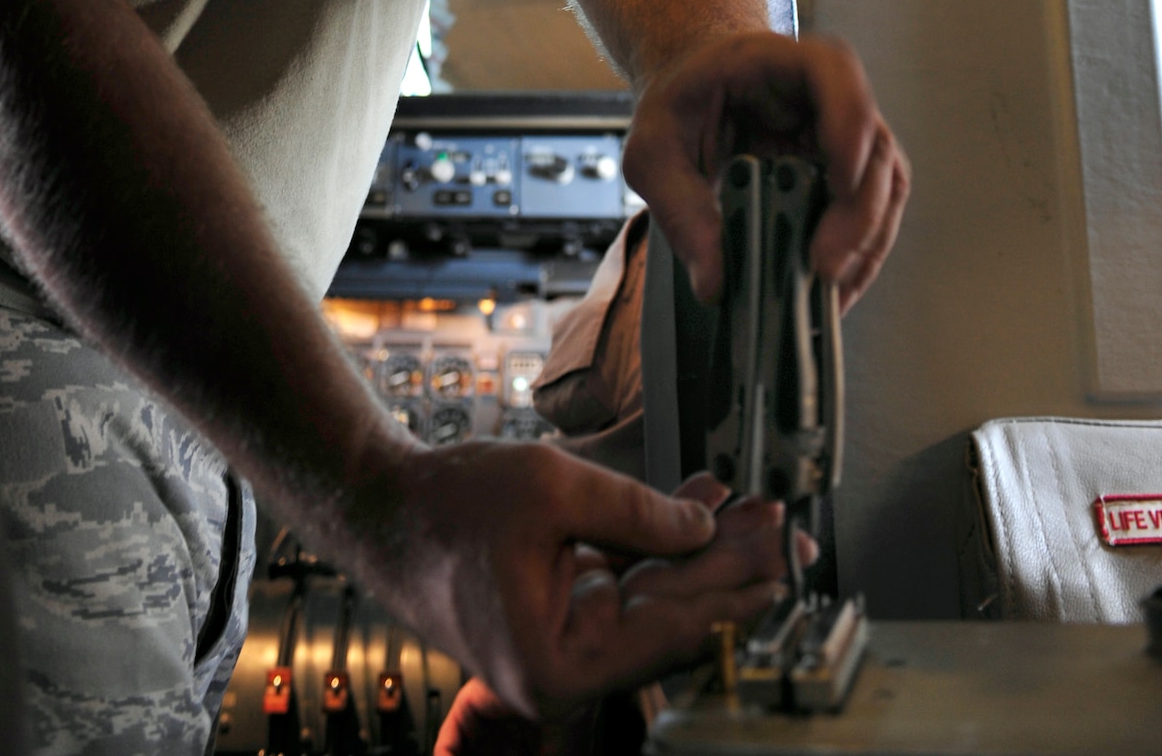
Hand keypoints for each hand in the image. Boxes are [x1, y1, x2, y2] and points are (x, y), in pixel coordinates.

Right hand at [374, 453, 812, 719]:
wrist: (378, 505)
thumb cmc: (446, 506)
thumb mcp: (552, 488)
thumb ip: (636, 512)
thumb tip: (703, 526)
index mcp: (560, 666)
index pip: (673, 629)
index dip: (734, 584)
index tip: (781, 551)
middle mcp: (564, 672)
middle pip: (670, 618)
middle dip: (728, 568)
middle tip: (784, 531)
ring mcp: (560, 646)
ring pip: (652, 599)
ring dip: (700, 551)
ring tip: (752, 512)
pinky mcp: (555, 615)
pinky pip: (622, 583)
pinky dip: (658, 545)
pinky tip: (697, 507)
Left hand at [622, 30, 908, 308]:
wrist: (690, 94)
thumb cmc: (677, 103)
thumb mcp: (653, 150)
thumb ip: (679, 209)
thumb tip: (714, 281)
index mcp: (781, 60)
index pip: (836, 72)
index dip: (850, 123)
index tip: (839, 182)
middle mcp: (828, 94)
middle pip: (874, 144)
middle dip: (857, 214)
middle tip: (821, 267)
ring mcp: (845, 134)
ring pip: (884, 186)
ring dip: (865, 243)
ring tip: (826, 292)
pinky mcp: (845, 172)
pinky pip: (870, 212)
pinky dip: (856, 254)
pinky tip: (828, 291)